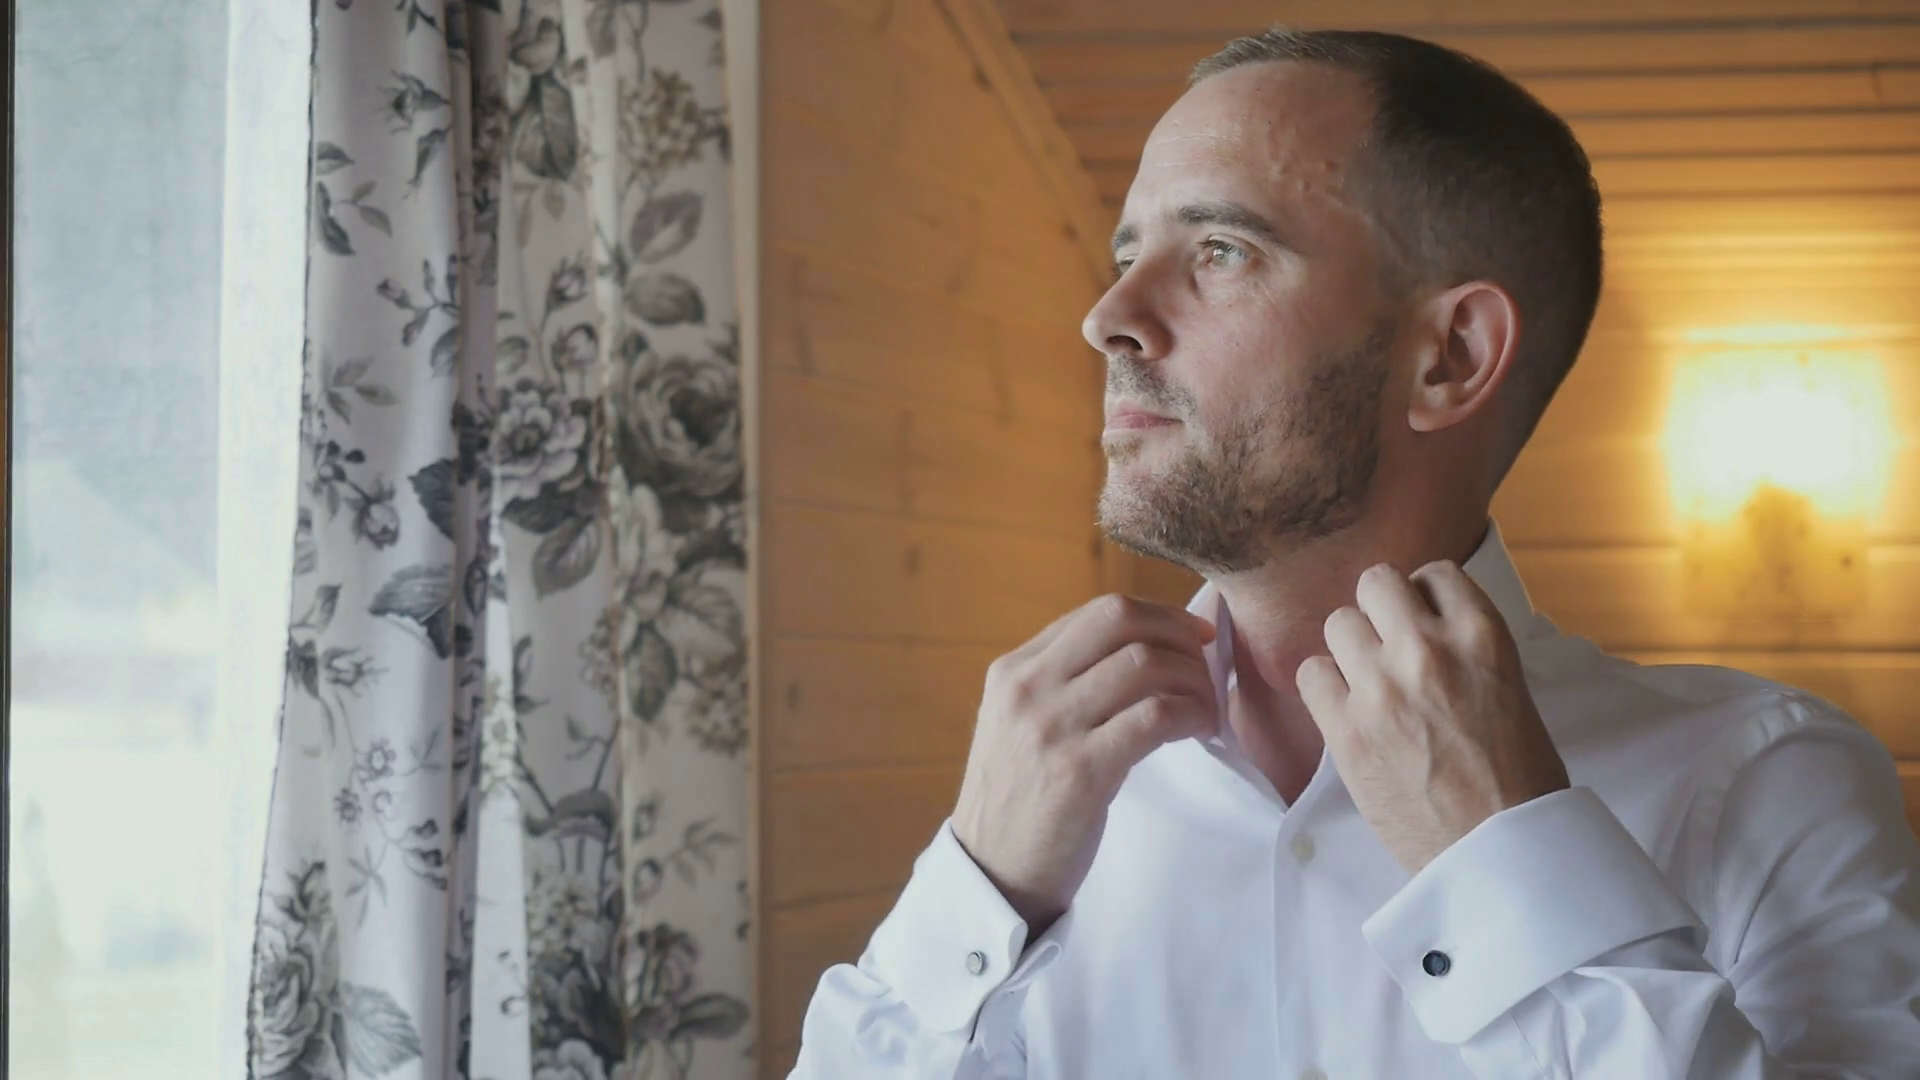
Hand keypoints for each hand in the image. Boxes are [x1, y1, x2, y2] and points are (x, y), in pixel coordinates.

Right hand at [952, 594, 1219, 932]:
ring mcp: (1051, 727)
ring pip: (1146, 663)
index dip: (1160, 616)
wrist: (993, 873)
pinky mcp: (1080, 771)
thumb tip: (1140, 648)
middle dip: (1181, 635)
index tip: (1194, 637)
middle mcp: (1028, 688)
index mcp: (1013, 670)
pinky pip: (1155, 715)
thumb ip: (1061, 684)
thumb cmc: (1019, 800)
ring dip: (1194, 680)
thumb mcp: (1020, 725)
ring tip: (1206, 710)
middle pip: (1122, 620)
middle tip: (1208, 665)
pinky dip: (1192, 714)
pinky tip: (1200, 732)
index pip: (1098, 612)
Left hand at [1295, 561, 1569, 874]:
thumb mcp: (1512, 691)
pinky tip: (1347, 711)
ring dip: (1351, 649)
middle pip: (1375, 583)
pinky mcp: (1345, 729)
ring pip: (1337, 622)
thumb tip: (1425, 627)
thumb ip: (1466, 651)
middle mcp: (1428, 650)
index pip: (1434, 573)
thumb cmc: (1519, 779)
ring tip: (1370, 684)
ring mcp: (1381, 687)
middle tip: (1389, 647)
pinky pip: (1310, 673)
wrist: (1501, 853)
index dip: (1424, 598)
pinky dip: (1325, 688)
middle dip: (1380, 611)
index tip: (1424, 625)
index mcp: (1483, 636)